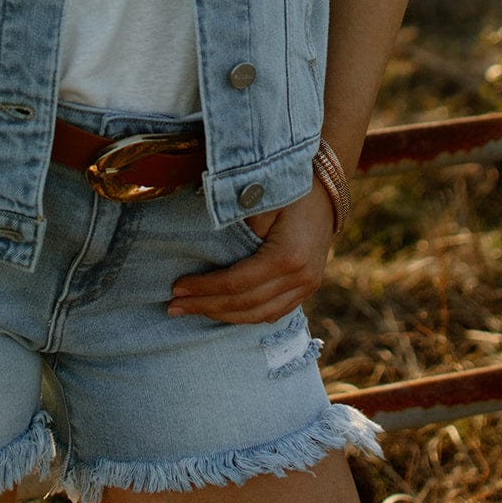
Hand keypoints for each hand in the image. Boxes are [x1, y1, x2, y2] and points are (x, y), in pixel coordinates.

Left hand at [168, 178, 334, 324]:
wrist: (327, 188)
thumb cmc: (290, 187)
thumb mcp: (262, 199)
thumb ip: (239, 227)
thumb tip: (209, 252)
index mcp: (288, 256)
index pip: (236, 283)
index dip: (204, 288)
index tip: (177, 287)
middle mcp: (301, 278)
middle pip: (245, 304)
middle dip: (206, 306)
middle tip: (174, 307)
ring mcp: (308, 285)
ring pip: (259, 314)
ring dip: (223, 315)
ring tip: (192, 310)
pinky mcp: (308, 286)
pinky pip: (274, 311)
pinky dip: (247, 314)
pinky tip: (223, 310)